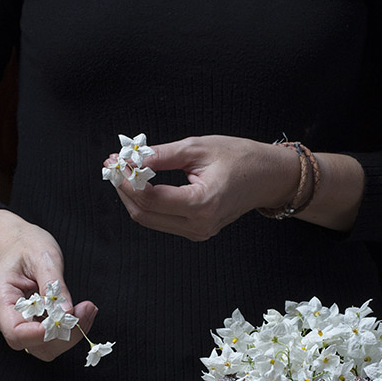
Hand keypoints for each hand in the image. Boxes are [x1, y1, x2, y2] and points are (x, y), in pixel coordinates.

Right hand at [0, 209, 97, 360]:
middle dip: (65, 334)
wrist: (13, 242)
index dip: (42, 335)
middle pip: (33, 345)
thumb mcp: (43, 255)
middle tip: (88, 309)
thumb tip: (68, 313)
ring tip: (87, 309)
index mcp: (0, 298)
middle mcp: (3, 316)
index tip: (68, 320)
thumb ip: (54, 285)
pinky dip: (67, 328)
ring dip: (70, 334)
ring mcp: (15, 322)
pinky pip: (48, 337)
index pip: (16, 332)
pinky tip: (80, 311)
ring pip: (44, 346)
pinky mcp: (28, 324)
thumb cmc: (25, 245)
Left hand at [105, 135, 299, 240]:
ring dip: (131, 197)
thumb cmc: (241, 159)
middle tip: (113, 165)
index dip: (128, 179)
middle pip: (144, 214)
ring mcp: (197, 232)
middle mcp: (199, 225)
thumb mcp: (199, 148)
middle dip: (124, 189)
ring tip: (122, 172)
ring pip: (149, 220)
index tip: (117, 160)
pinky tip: (139, 184)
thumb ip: (161, 155)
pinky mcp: (195, 231)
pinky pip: (161, 221)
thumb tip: (132, 158)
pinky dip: (146, 203)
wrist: (268, 178)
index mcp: (202, 204)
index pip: (151, 197)